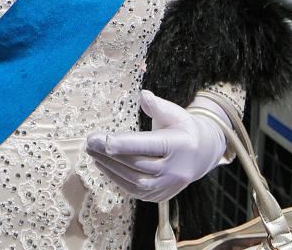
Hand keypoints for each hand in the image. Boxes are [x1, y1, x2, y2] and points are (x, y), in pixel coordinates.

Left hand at [85, 90, 227, 202]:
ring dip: (110, 166)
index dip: (124, 143)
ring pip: (135, 180)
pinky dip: (117, 178)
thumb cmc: (183, 128)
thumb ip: (158, 106)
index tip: (102, 139)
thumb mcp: (176, 113)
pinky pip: (135, 190)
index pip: (148, 146)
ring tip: (92, 152)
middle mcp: (176, 170)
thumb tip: (143, 95)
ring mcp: (168, 186)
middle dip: (110, 153)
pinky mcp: (160, 196)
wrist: (201, 154)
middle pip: (138, 164)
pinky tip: (103, 165)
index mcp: (180, 146)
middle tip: (90, 142)